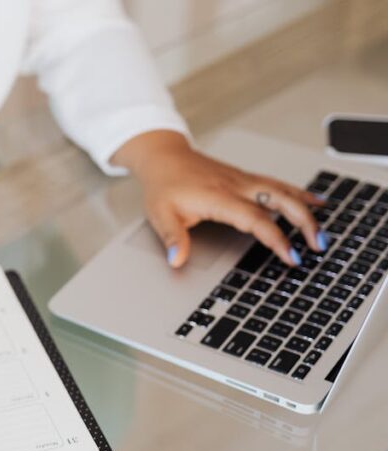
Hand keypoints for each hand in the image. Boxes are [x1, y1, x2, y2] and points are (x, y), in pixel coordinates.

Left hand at [113, 131, 326, 267]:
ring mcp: (243, 180)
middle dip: (304, 223)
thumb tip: (176, 259)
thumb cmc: (164, 185)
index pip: (255, 219)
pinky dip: (299, 193)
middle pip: (280, 201)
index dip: (276, 238)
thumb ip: (172, 237)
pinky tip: (315, 201)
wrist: (164, 157)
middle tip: (318, 245)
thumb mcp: (160, 214)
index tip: (291, 256)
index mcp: (218, 197)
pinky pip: (278, 184)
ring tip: (323, 230)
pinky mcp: (245, 178)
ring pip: (283, 191)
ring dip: (306, 209)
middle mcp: (236, 186)